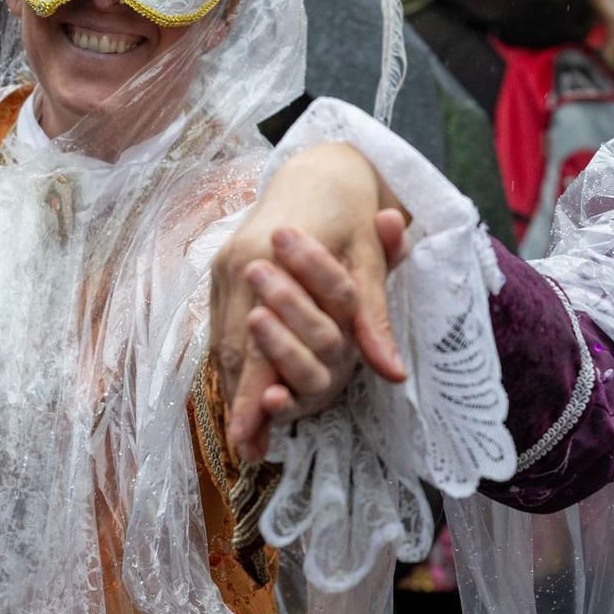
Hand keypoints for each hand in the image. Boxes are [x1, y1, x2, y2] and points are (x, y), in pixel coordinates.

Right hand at [210, 143, 408, 459]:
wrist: (318, 167)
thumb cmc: (350, 212)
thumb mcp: (369, 259)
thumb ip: (374, 318)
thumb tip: (393, 371)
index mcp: (268, 254)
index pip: (257, 338)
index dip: (253, 391)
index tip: (252, 437)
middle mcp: (235, 263)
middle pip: (233, 344)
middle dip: (239, 399)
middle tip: (245, 445)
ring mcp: (223, 268)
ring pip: (223, 337)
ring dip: (232, 384)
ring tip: (241, 433)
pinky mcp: (221, 272)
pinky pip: (221, 324)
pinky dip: (231, 359)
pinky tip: (239, 390)